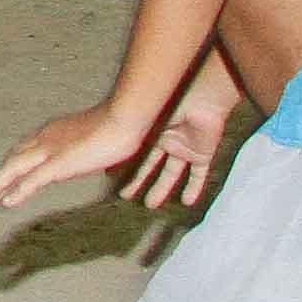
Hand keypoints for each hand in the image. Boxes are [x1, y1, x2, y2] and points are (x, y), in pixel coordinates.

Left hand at [0, 99, 153, 207]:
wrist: (124, 116)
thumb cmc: (121, 125)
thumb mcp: (102, 139)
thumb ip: (95, 151)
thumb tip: (103, 165)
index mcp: (55, 131)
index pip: (27, 148)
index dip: (14, 162)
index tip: (5, 173)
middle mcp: (46, 138)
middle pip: (15, 158)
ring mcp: (51, 150)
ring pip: (15, 169)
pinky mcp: (59, 164)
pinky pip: (31, 180)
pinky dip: (17, 192)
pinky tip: (7, 202)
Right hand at [121, 94, 228, 208]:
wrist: (199, 97)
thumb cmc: (169, 102)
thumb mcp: (143, 120)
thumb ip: (126, 134)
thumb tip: (99, 143)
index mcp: (149, 127)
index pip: (134, 150)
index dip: (122, 163)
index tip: (110, 176)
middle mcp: (165, 138)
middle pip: (149, 164)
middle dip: (138, 180)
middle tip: (126, 194)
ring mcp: (183, 146)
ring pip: (171, 172)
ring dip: (161, 188)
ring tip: (151, 203)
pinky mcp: (201, 153)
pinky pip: (198, 174)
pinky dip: (194, 188)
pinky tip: (187, 201)